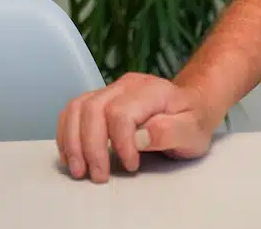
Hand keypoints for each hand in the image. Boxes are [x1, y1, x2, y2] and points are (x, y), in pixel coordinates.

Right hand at [56, 72, 216, 182]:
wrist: (192, 105)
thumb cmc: (192, 120)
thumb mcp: (192, 131)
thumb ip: (168, 132)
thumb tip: (139, 137)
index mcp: (151, 90)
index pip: (121, 112)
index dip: (120, 143)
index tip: (131, 165)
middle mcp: (127, 85)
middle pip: (93, 109)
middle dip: (91, 147)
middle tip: (99, 175)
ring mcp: (111, 90)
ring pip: (78, 108)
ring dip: (73, 141)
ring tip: (80, 170)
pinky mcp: (100, 99)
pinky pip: (73, 110)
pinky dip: (67, 134)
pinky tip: (72, 155)